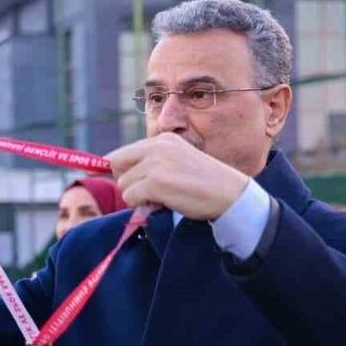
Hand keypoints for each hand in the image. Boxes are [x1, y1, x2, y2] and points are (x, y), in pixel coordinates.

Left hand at [106, 133, 249, 220]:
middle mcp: (157, 147)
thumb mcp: (177, 161)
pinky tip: (162, 203)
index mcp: (162, 140)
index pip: (121, 154)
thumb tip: (118, 176)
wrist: (229, 194)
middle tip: (146, 193)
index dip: (122, 172)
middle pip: (115, 165)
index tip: (133, 183)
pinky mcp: (156, 182)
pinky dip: (141, 205)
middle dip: (126, 182)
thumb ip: (152, 162)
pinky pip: (130, 197)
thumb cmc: (204, 183)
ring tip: (161, 197)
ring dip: (136, 196)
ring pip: (123, 184)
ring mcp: (155, 163)